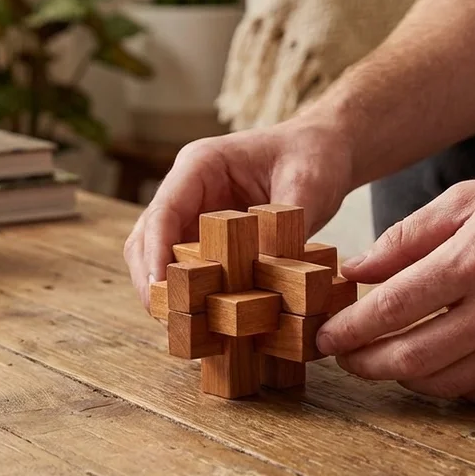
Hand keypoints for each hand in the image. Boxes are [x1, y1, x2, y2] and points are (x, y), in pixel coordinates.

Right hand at [124, 120, 352, 310]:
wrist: (327, 149)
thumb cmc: (314, 156)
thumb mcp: (305, 188)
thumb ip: (282, 229)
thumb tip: (262, 275)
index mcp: (201, 165)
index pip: (164, 211)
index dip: (155, 251)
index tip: (159, 287)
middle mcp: (188, 189)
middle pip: (147, 237)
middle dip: (151, 279)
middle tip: (166, 319)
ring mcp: (195, 213)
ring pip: (160, 256)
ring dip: (167, 290)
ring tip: (181, 326)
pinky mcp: (209, 236)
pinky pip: (188, 266)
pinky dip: (191, 291)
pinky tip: (203, 318)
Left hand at [319, 167, 474, 400]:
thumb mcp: (469, 200)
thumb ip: (407, 237)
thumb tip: (357, 271)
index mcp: (474, 261)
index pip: (391, 309)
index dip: (349, 330)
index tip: (325, 337)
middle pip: (411, 360)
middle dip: (366, 364)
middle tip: (346, 358)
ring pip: (444, 383)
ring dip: (404, 377)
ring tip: (386, 358)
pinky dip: (449, 384)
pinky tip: (434, 365)